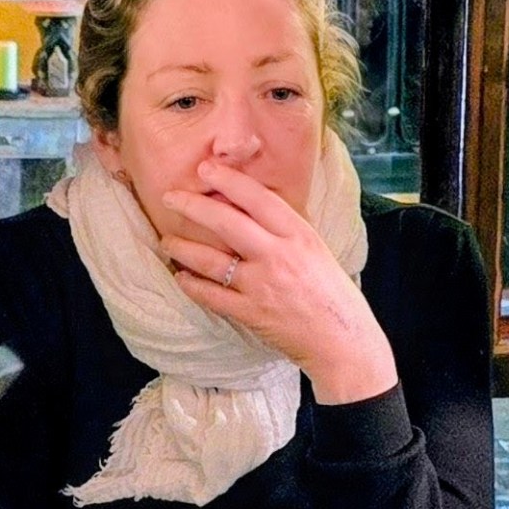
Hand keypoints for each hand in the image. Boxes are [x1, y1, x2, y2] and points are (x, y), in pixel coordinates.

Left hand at [158, 160, 396, 404]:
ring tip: (167, 241)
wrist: (341, 340)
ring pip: (211, 260)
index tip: (205, 169)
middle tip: (170, 197)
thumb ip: (285, 231)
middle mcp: (278, 256)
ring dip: (183, 248)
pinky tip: (180, 277)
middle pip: (226, 223)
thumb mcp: (315, 250)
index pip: (257, 198)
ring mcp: (262, 285)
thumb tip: (249, 211)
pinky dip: (192, 285)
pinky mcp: (251, 313)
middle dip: (193, 206)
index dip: (228, 180)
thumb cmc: (331, 294)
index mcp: (298, 235)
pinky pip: (212, 296)